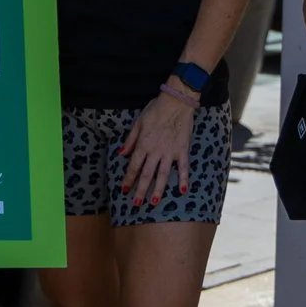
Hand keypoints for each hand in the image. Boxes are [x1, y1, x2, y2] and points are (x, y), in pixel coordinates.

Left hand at [119, 92, 199, 209]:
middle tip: (136, 204)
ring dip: (158, 189)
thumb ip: (130, 140)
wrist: (176, 102)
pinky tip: (182, 191)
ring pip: (163, 175)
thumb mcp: (138, 122)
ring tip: (154, 202)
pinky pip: (184, 168)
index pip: (133, 166)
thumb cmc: (156, 110)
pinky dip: (184, 180)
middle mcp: (155, 152)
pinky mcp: (182, 151)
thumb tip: (122, 153)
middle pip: (146, 175)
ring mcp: (170, 152)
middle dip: (140, 190)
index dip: (128, 179)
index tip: (124, 190)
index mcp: (143, 145)